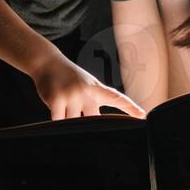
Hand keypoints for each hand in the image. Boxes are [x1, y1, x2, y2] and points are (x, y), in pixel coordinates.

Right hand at [31, 53, 145, 119]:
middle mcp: (87, 91)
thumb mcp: (86, 84)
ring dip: (67, 118)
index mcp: (96, 88)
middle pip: (94, 120)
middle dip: (90, 126)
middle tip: (88, 128)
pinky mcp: (56, 99)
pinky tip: (55, 111)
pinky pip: (59, 121)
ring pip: (73, 123)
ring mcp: (72, 94)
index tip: (142, 116)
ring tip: (62, 104)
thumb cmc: (68, 77)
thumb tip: (98, 124)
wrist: (47, 62)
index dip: (130, 108)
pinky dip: (57, 121)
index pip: (117, 98)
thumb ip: (95, 102)